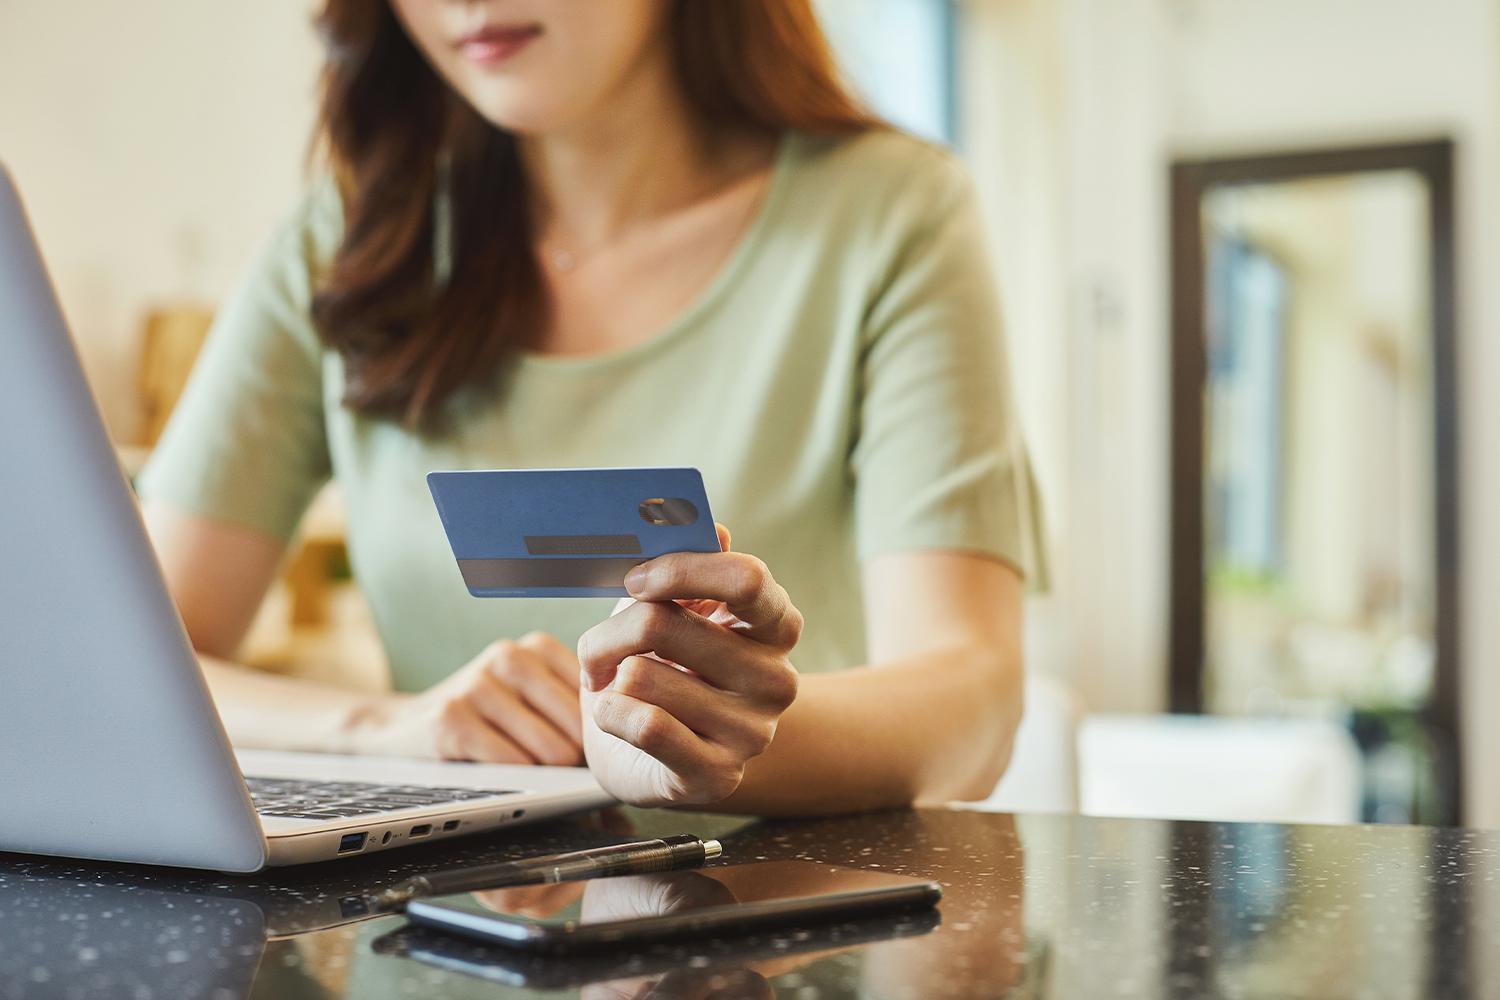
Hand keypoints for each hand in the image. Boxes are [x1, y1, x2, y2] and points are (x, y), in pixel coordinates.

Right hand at [349, 632, 583, 764]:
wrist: (407, 726)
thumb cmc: (486, 719)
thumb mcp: (529, 697)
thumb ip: (572, 705)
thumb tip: (625, 745)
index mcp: (537, 647)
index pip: (597, 696)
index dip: (599, 731)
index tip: (591, 749)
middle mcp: (508, 656)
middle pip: (577, 726)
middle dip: (577, 757)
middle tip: (566, 773)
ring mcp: (477, 683)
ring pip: (549, 747)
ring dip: (548, 773)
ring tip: (537, 774)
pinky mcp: (451, 716)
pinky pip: (511, 761)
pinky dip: (518, 778)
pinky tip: (508, 774)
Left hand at [577, 526, 801, 805]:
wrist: (661, 754)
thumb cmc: (667, 667)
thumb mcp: (673, 610)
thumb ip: (689, 568)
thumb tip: (713, 526)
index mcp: (775, 625)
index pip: (746, 579)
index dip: (679, 571)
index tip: (636, 580)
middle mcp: (776, 679)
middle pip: (666, 625)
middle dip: (612, 632)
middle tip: (600, 647)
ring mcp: (753, 731)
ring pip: (643, 677)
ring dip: (607, 678)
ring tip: (614, 687)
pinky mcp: (718, 776)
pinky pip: (646, 726)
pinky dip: (611, 714)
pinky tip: (613, 715)